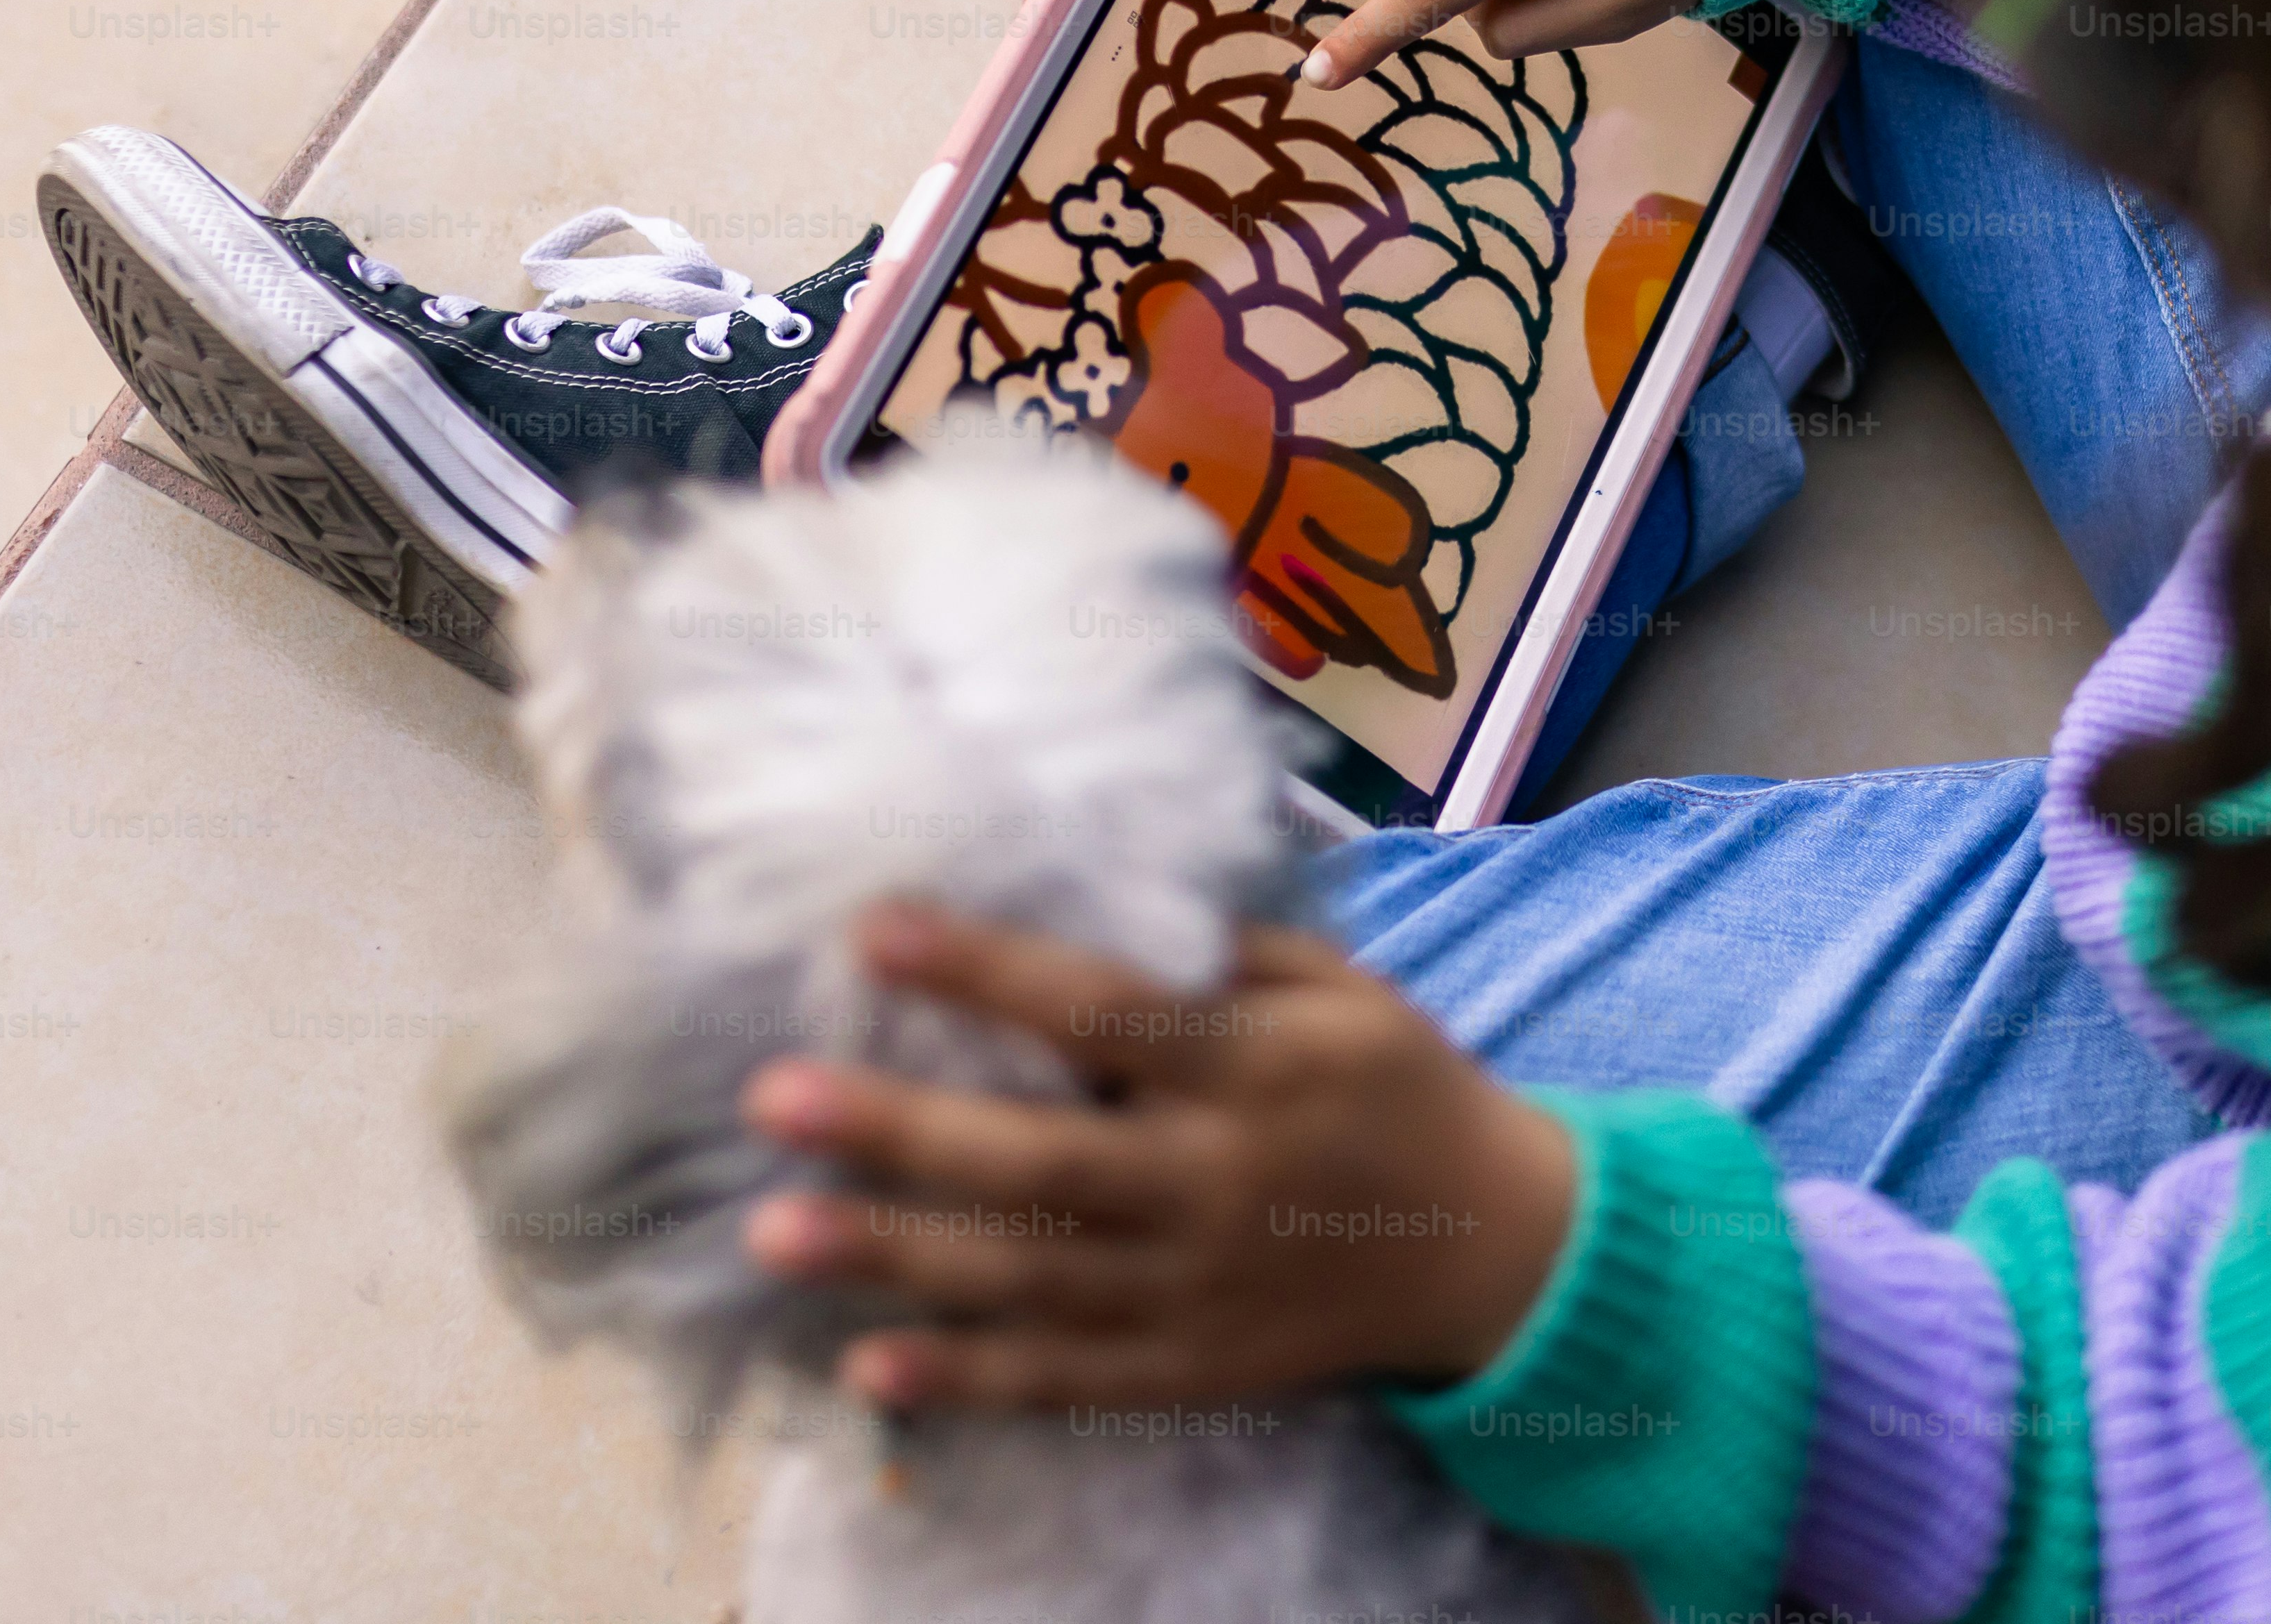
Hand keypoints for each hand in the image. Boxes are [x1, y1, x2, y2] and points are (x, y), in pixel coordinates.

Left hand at [738, 904, 1574, 1409]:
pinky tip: (866, 1367)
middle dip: (900, 1129)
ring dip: (895, 1257)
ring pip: (1028, 1277)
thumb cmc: (1397, 1087)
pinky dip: (966, 1380)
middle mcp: (1214, 1183)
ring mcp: (1197, 1291)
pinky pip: (1064, 1380)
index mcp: (1254, 1069)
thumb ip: (1224, 953)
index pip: (1101, 1012)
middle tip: (772, 1097)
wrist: (1498, 1248)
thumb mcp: (1342, 990)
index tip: (874, 925)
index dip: (986, 969)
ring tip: (775, 1231)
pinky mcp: (1191, 1371)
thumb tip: (1099, 890)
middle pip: (1038, 1161)